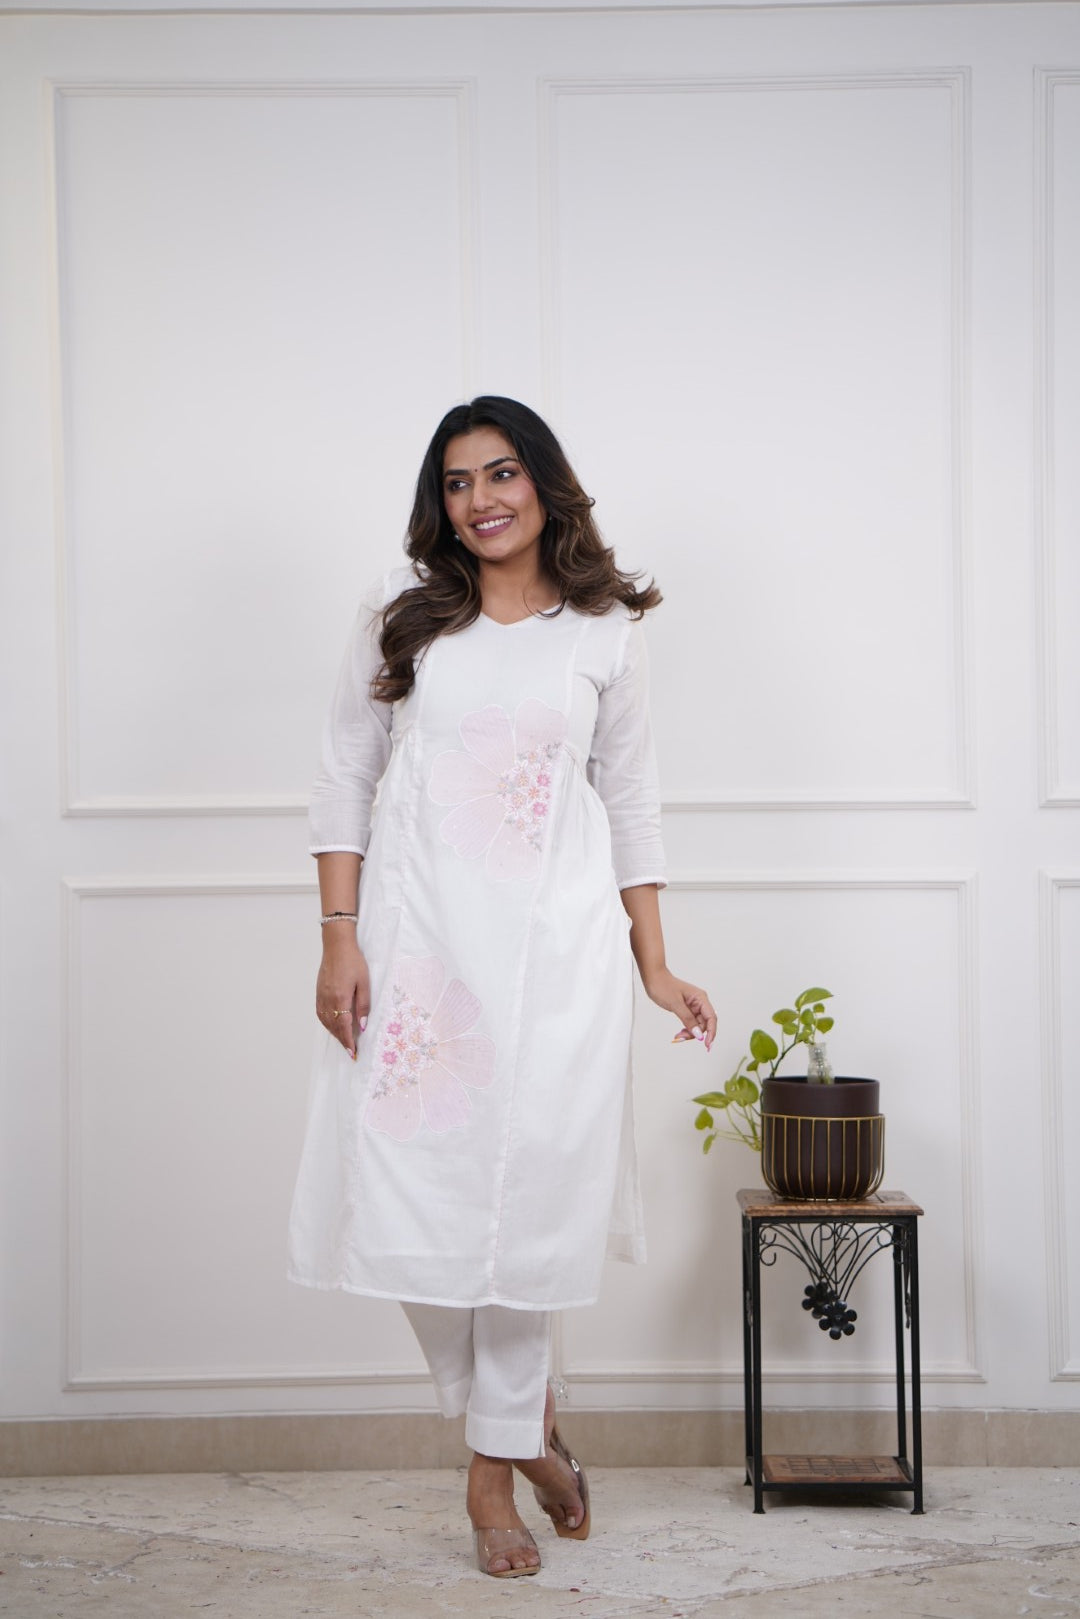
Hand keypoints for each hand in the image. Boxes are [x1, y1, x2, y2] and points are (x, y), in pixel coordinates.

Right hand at [316, 936, 370, 1058]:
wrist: (337, 946)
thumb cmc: (354, 962)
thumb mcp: (364, 983)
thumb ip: (364, 1005)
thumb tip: (363, 1025)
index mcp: (340, 998)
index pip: (344, 1027)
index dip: (348, 1042)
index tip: (352, 1053)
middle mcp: (328, 1000)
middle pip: (334, 1027)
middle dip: (342, 1041)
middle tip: (350, 1051)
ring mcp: (321, 996)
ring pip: (326, 1022)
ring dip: (334, 1033)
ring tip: (343, 1041)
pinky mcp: (318, 992)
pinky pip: (320, 1014)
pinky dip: (327, 1024)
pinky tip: (332, 1026)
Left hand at [641, 967, 716, 1051]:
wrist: (653, 978)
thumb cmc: (663, 986)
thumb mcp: (675, 1004)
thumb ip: (688, 1019)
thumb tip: (698, 1034)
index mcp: (700, 998)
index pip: (711, 1018)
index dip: (711, 1032)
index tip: (707, 1045)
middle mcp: (700, 1002)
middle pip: (705, 1023)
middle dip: (696, 1034)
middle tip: (681, 1038)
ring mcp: (694, 1006)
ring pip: (698, 1025)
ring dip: (690, 1033)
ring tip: (678, 1036)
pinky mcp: (687, 1009)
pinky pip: (691, 1022)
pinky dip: (686, 1029)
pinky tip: (679, 1033)